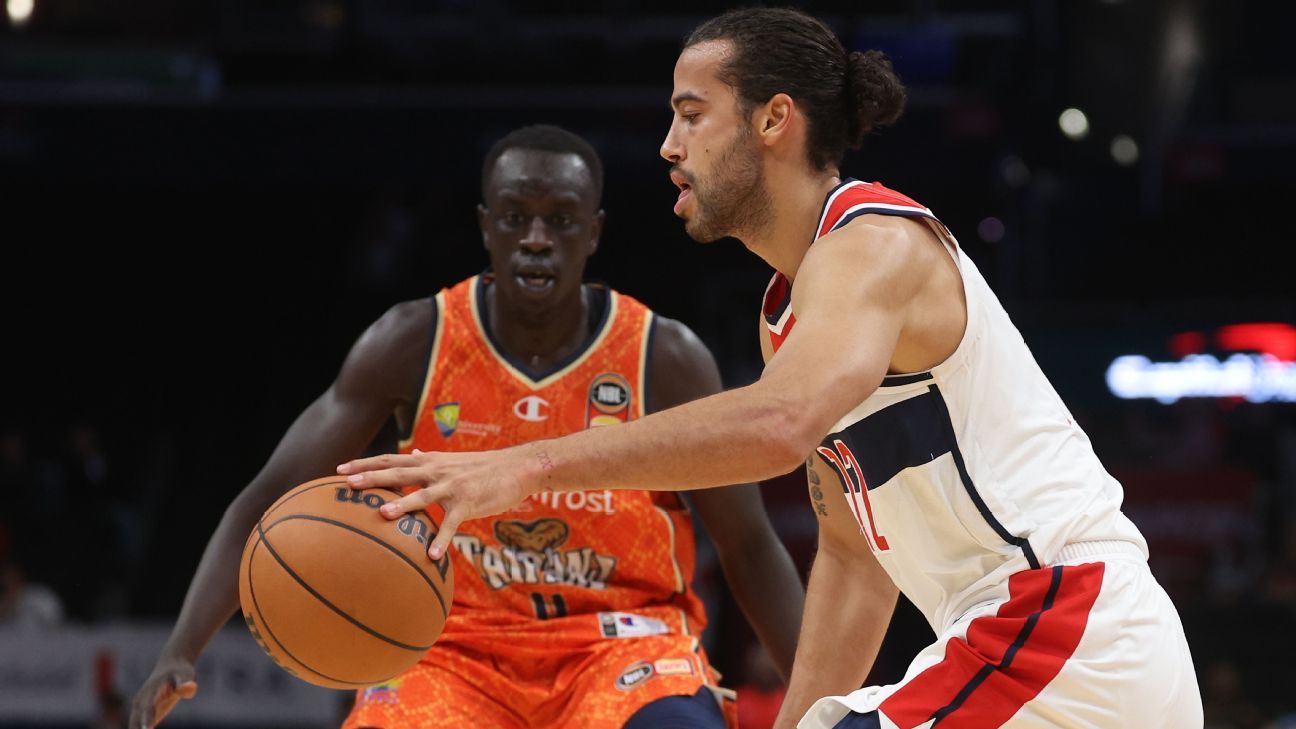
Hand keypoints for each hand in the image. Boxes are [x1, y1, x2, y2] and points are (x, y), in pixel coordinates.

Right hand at [129, 659, 197, 728]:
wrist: (172, 664)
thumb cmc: (181, 670)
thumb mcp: (186, 674)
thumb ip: (186, 683)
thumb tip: (187, 690)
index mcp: (152, 690)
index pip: (148, 708)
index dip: (146, 720)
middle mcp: (142, 699)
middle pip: (136, 719)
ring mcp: (140, 706)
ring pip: (133, 724)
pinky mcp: (143, 712)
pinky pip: (137, 726)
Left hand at [338, 445, 542, 558]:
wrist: (517, 467)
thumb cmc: (484, 467)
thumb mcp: (454, 460)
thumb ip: (432, 459)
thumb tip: (415, 453)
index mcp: (430, 461)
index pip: (391, 460)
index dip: (366, 464)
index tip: (340, 469)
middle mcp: (437, 470)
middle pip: (398, 472)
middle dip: (371, 478)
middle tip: (347, 484)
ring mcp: (452, 487)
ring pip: (422, 495)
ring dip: (402, 504)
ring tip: (383, 514)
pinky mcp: (469, 503)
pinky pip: (452, 524)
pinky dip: (442, 538)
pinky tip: (432, 555)